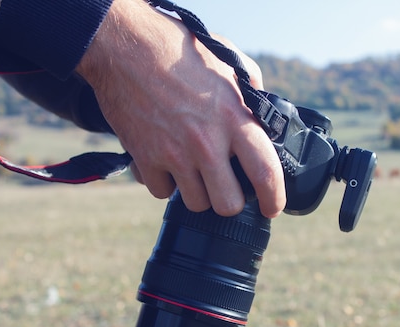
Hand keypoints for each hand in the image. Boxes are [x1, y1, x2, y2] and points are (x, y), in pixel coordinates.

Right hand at [76, 0, 284, 217]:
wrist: (125, 47)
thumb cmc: (180, 50)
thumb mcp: (228, 63)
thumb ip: (251, 90)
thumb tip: (263, 113)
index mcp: (234, 118)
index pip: (265, 173)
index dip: (274, 198)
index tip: (273, 207)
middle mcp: (206, 143)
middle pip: (228, 204)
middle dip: (230, 200)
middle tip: (226, 186)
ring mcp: (174, 154)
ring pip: (196, 203)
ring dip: (197, 192)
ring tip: (194, 169)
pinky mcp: (145, 159)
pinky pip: (161, 192)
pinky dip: (164, 182)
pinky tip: (166, 162)